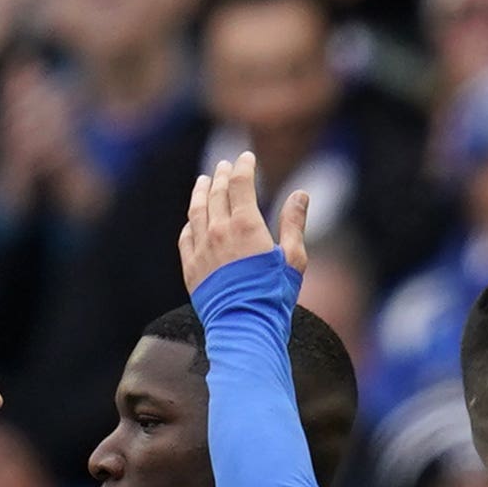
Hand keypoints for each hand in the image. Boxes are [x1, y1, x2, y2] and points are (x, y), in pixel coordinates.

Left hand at [180, 152, 309, 293]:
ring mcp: (201, 250)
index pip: (240, 184)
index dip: (243, 167)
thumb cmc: (274, 297)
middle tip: (224, 165)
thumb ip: (294, 224)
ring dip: (201, 193)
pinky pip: (185, 238)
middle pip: (217, 193)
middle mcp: (219, 232)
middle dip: (221, 176)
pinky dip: (190, 223)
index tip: (246, 157)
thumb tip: (301, 194)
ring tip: (203, 181)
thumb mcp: (293, 260)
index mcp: (246, 226)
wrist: (244, 329)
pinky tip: (192, 220)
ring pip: (197, 212)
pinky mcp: (191, 269)